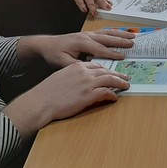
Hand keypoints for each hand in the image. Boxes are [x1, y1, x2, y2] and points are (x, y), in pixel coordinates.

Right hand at [4, 62, 129, 134]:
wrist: (40, 102)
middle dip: (117, 74)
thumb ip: (73, 77)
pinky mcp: (88, 95)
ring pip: (109, 79)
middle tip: (125, 76)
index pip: (96, 65)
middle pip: (105, 71)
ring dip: (120, 82)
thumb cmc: (46, 92)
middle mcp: (83, 72)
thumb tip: (80, 82)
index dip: (105, 69)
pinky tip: (114, 98)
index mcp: (76, 67)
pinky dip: (112, 95)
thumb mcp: (60, 78)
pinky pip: (106, 93)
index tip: (111, 71)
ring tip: (126, 85)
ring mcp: (87, 83)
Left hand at [29, 31, 134, 67]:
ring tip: (131, 36)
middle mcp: (86, 36)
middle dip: (121, 40)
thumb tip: (90, 69)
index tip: (123, 57)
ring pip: (107, 32)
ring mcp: (87, 34)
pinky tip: (119, 33)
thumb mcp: (62, 62)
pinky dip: (113, 32)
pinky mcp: (87, 34)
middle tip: (133, 43)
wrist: (46, 44)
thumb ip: (76, 65)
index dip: (112, 53)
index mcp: (82, 43)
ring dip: (120, 34)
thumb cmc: (54, 54)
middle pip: (107, 38)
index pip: (100, 49)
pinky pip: (103, 31)